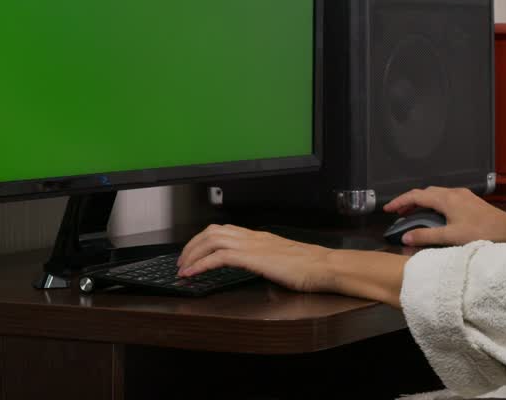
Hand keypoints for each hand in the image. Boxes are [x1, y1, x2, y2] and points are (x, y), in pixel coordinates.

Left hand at [176, 224, 334, 292]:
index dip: (203, 240)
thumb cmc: (310, 267)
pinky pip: (218, 257)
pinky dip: (200, 264)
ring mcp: (253, 245)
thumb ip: (266, 260)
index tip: (194, 254)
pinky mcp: (253, 258)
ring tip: (183, 268)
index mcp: (259, 237)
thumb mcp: (282, 260)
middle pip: (212, 231)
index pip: (224, 230)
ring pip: (211, 240)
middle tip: (182, 261)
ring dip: (192, 254)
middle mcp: (253, 237)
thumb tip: (258, 268)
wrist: (323, 266)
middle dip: (191, 245)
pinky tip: (192, 274)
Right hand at [382, 186, 505, 245]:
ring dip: (422, 202)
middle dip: (409, 201)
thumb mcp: (450, 236)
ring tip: (412, 214)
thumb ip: (426, 236)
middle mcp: (454, 193)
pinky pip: (445, 198)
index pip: (416, 195)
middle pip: (425, 192)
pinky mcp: (469, 200)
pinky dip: (434, 204)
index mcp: (446, 199)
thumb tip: (406, 237)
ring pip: (436, 194)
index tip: (388, 209)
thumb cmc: (481, 232)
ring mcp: (462, 195)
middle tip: (398, 212)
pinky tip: (434, 215)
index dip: (400, 201)